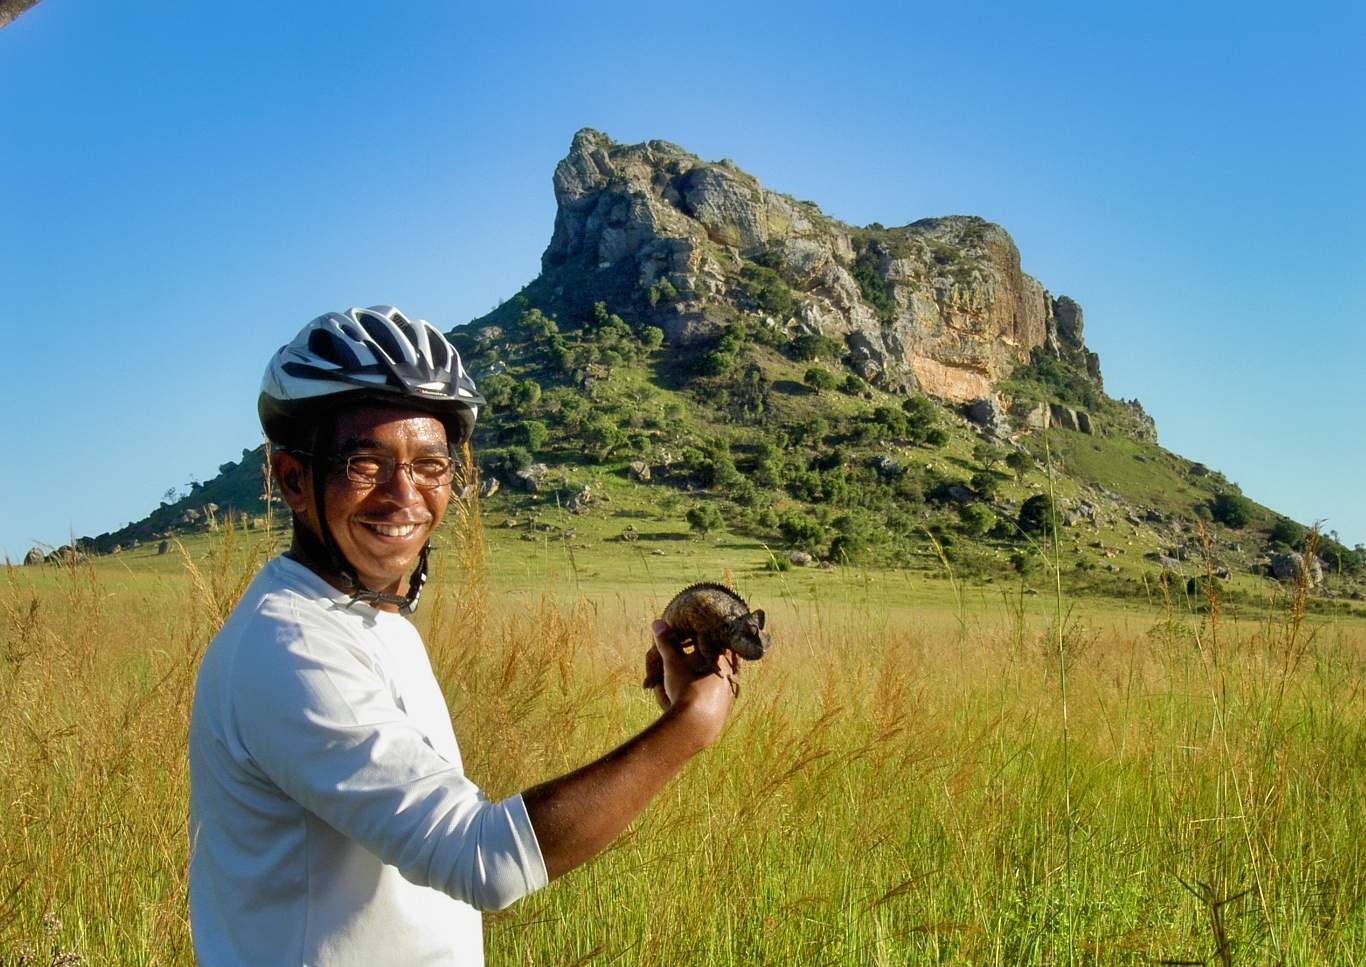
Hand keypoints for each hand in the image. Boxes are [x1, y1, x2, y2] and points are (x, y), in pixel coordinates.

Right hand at [648, 620, 737, 748]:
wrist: (696, 725)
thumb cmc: (685, 688)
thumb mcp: (672, 663)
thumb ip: (666, 642)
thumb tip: (658, 622)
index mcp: (720, 656)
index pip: (712, 639)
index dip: (699, 638)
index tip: (688, 640)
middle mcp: (730, 671)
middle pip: (712, 660)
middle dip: (694, 661)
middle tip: (676, 666)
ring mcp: (729, 690)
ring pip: (713, 678)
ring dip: (697, 678)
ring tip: (676, 685)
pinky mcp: (725, 706)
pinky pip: (713, 694)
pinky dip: (701, 693)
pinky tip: (688, 698)